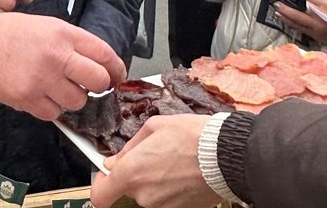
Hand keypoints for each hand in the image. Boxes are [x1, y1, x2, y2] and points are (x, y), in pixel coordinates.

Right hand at [0, 11, 126, 120]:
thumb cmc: (10, 34)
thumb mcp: (46, 26)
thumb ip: (73, 43)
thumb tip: (99, 63)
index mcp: (63, 34)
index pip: (104, 54)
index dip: (116, 68)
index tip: (116, 76)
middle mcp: (56, 56)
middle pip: (98, 81)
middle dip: (98, 86)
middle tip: (88, 85)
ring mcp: (42, 79)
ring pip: (78, 101)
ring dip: (72, 98)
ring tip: (56, 87)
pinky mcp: (28, 98)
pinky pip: (54, 113)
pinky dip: (51, 108)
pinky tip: (40, 94)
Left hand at [91, 115, 219, 207]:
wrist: (226, 155)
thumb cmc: (192, 137)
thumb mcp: (154, 127)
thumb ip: (128, 147)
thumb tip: (115, 160)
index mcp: (132, 173)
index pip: (100, 195)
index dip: (101, 185)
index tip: (106, 176)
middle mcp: (144, 195)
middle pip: (129, 189)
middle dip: (136, 174)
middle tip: (153, 155)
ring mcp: (162, 206)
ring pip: (148, 193)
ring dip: (154, 180)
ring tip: (173, 161)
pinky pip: (165, 198)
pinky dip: (170, 187)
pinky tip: (182, 171)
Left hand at [276, 0, 326, 45]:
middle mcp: (321, 16)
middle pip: (299, 10)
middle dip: (286, 7)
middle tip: (276, 2)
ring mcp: (318, 28)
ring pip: (297, 21)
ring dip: (286, 16)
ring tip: (277, 11)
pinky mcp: (317, 37)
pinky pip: (301, 30)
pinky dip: (293, 25)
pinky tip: (286, 21)